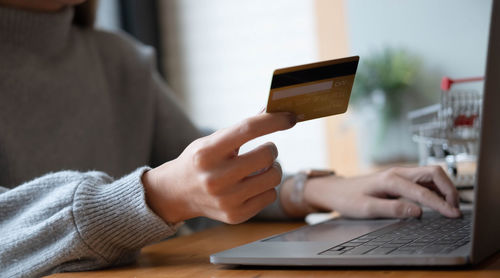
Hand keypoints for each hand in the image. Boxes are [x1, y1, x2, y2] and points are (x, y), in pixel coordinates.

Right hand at [142, 112, 295, 223]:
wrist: (176, 193)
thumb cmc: (199, 161)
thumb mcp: (213, 140)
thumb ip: (242, 127)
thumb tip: (271, 108)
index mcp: (207, 152)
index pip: (247, 129)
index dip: (273, 121)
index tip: (290, 117)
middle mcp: (215, 177)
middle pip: (266, 155)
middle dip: (271, 149)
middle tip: (265, 150)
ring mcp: (226, 199)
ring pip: (273, 177)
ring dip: (272, 168)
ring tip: (259, 167)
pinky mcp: (235, 215)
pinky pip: (270, 195)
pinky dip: (266, 187)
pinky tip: (252, 185)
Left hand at [300, 166, 460, 218]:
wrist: (335, 190)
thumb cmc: (348, 199)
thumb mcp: (367, 209)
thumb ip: (393, 209)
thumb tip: (418, 212)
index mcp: (390, 179)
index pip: (422, 191)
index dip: (440, 204)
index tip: (452, 215)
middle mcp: (397, 172)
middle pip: (433, 172)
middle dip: (449, 188)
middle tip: (455, 208)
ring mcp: (399, 174)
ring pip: (430, 175)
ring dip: (444, 188)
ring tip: (450, 206)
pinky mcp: (399, 179)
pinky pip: (423, 180)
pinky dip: (435, 189)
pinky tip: (438, 201)